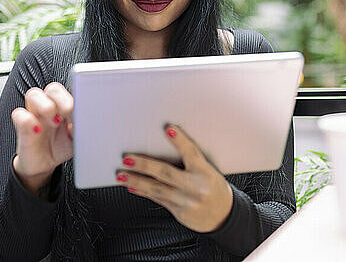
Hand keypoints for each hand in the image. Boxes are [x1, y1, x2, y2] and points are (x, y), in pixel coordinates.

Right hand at [11, 82, 74, 193]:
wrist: (44, 165)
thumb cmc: (63, 147)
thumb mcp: (79, 139)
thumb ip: (83, 128)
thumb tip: (89, 121)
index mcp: (67, 106)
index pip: (71, 90)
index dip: (76, 96)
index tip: (82, 109)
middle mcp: (50, 106)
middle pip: (53, 88)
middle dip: (61, 100)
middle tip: (67, 114)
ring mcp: (35, 114)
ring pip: (33, 94)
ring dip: (45, 106)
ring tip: (54, 122)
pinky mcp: (21, 125)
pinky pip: (19, 114)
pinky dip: (27, 119)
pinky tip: (37, 130)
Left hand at [116, 124, 232, 232]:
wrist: (224, 216)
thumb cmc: (214, 188)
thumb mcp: (208, 171)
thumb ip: (191, 161)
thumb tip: (166, 146)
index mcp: (205, 171)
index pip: (191, 152)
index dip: (180, 140)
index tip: (168, 128)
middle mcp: (195, 186)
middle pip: (166, 173)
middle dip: (144, 165)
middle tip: (128, 158)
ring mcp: (186, 201)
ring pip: (157, 189)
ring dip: (136, 180)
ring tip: (121, 174)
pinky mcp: (179, 212)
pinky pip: (157, 200)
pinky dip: (143, 192)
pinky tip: (132, 187)